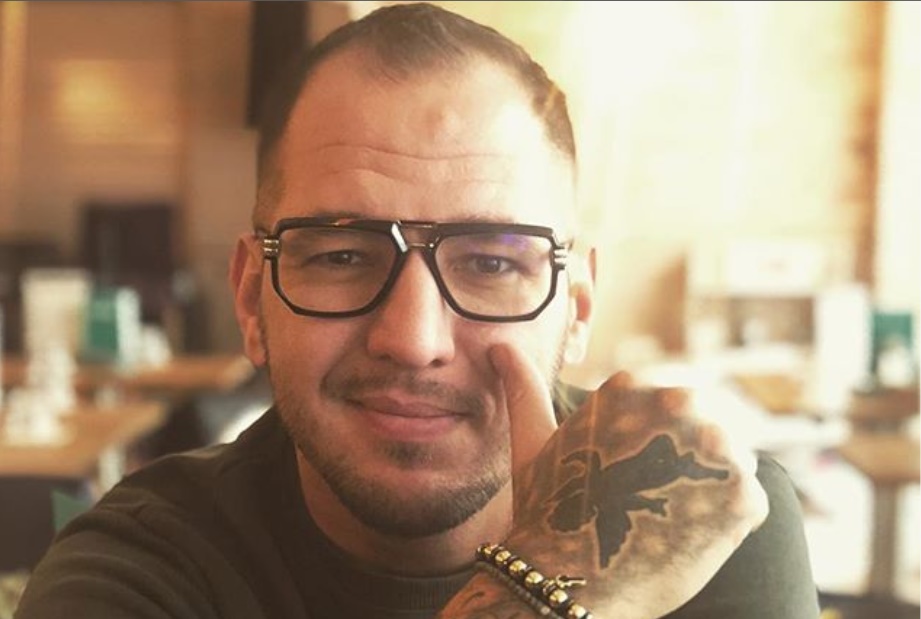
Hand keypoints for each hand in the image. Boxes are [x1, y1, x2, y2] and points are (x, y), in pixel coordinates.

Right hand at [490, 344, 768, 618]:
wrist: (569, 578)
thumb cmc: (548, 511)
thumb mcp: (533, 439)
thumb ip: (524, 388)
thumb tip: (499, 346)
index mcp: (631, 385)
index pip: (666, 412)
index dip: (648, 453)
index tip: (622, 482)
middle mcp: (677, 402)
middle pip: (701, 433)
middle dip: (685, 468)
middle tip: (649, 506)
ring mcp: (712, 446)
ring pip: (730, 465)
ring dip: (709, 493)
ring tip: (668, 523)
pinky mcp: (741, 492)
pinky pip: (749, 503)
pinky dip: (729, 525)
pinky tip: (687, 539)